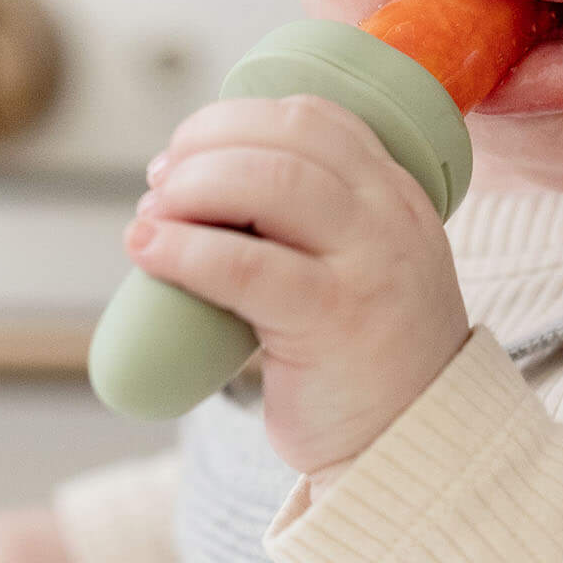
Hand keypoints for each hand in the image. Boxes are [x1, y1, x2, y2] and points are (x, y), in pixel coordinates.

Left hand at [127, 93, 472, 479]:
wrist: (414, 445)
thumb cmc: (363, 356)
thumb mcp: (362, 264)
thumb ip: (314, 222)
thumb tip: (198, 187)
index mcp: (395, 193)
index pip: (316, 117)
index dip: (238, 118)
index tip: (189, 149)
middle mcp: (390, 217)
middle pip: (287, 140)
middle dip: (206, 145)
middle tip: (160, 182)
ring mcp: (368, 265)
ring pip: (272, 184)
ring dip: (192, 186)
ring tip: (151, 215)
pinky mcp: (334, 321)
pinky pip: (249, 267)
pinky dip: (186, 249)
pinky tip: (148, 249)